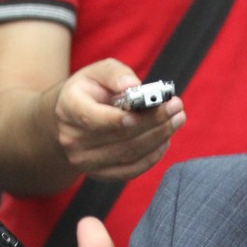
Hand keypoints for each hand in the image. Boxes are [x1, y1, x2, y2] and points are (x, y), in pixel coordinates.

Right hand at [53, 59, 185, 181]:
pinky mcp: (100, 174)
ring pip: (128, 153)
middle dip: (153, 122)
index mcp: (69, 109)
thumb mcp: (98, 73)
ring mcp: (85, 161)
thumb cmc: (91, 91)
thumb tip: (134, 85)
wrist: (73, 120)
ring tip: (177, 119)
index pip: (94, 117)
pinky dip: (152, 156)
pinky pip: (131, 170)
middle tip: (177, 107)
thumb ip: (115, 74)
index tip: (150, 107)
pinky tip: (165, 140)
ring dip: (158, 137)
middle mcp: (72, 139)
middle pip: (119, 136)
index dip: (121, 117)